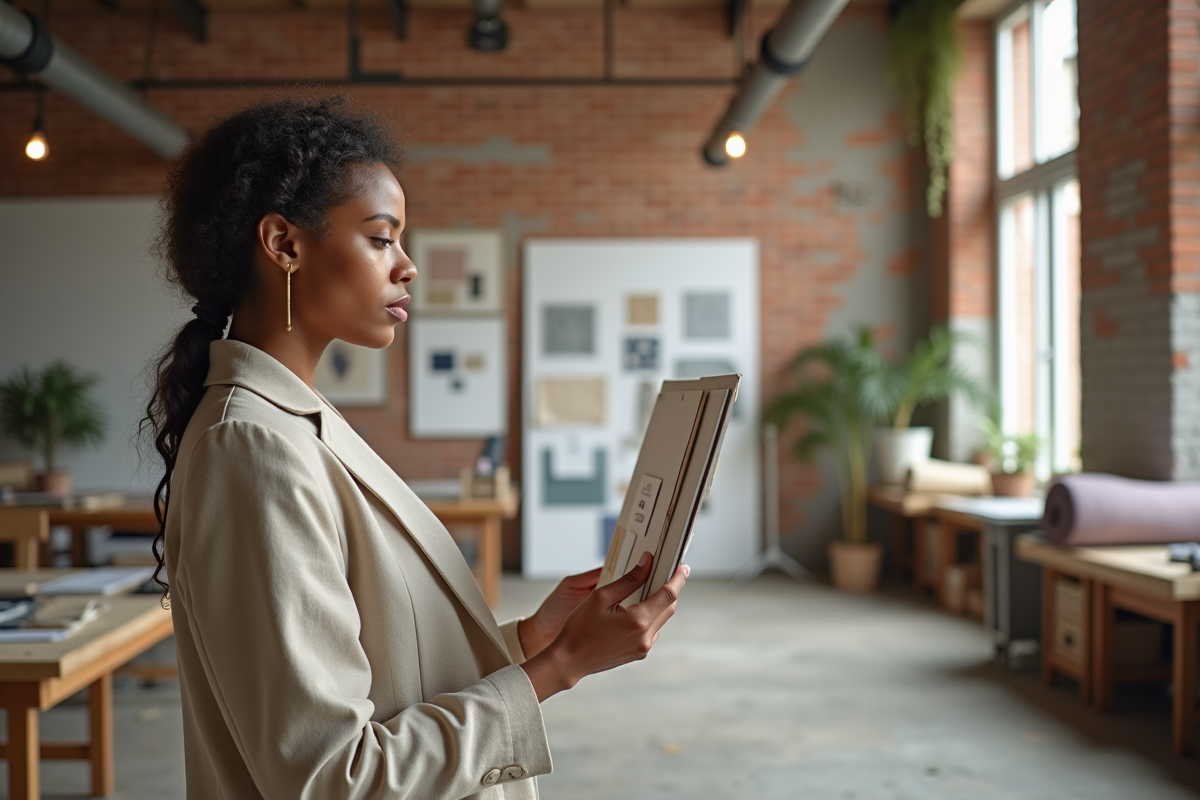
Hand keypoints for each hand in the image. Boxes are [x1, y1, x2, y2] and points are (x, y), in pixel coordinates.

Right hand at [520, 552, 688, 701]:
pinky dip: (649, 617)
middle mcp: (645, 637)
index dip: (677, 578)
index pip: (668, 595)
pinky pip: (652, 631)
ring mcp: (643, 648)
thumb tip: (646, 563)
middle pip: (669, 607)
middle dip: (669, 589)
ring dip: (659, 604)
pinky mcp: (638, 654)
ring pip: (661, 620)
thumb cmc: (579, 629)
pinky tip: (635, 610)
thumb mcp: (601, 597)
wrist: (568, 661)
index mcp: (638, 620)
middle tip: (665, 573)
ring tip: (646, 590)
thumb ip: (628, 580)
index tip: (682, 567)